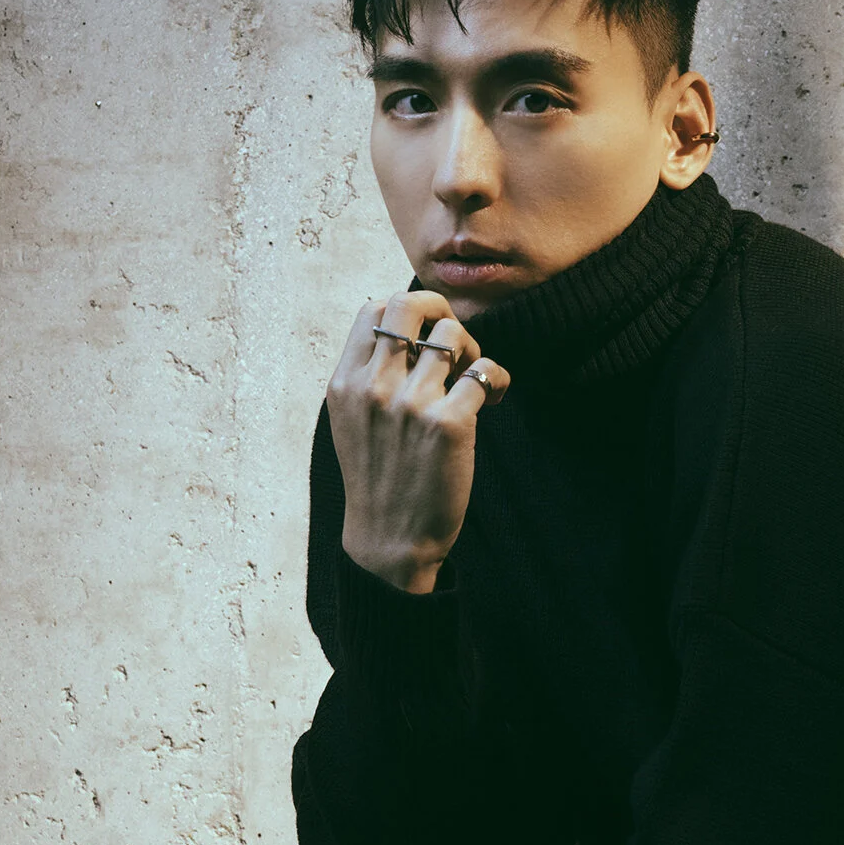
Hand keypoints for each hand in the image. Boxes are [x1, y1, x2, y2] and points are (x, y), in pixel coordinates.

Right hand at [327, 291, 511, 593]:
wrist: (390, 539)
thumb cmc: (378, 478)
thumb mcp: (351, 422)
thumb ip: (367, 376)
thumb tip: (402, 332)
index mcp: (345, 383)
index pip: (372, 309)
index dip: (407, 314)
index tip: (423, 341)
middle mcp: (374, 387)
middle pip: (409, 304)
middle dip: (440, 313)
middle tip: (456, 348)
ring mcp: (411, 403)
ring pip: (452, 333)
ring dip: (472, 351)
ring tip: (473, 381)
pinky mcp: (449, 423)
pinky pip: (486, 371)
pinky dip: (498, 378)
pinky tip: (495, 398)